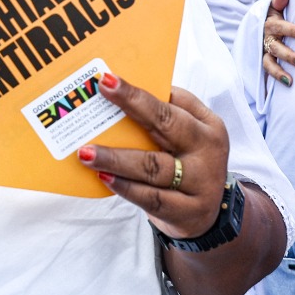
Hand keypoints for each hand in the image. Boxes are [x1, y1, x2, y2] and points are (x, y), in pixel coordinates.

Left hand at [77, 73, 229, 239]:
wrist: (206, 214)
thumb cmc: (188, 163)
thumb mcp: (190, 134)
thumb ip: (168, 112)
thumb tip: (125, 92)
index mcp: (208, 127)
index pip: (169, 105)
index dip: (137, 93)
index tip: (108, 80)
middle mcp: (207, 153)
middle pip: (166, 127)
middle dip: (131, 109)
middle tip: (97, 99)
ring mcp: (199, 185)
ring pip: (153, 168)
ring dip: (116, 159)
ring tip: (87, 153)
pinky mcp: (186, 212)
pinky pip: (150, 198)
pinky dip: (125, 187)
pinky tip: (104, 177)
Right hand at [261, 0, 294, 85]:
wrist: (262, 25)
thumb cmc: (277, 14)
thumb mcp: (276, 6)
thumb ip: (280, 1)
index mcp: (270, 23)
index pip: (279, 27)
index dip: (291, 31)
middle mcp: (265, 38)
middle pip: (274, 47)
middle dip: (288, 56)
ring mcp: (263, 52)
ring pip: (268, 63)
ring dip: (279, 72)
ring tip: (290, 82)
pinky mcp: (264, 63)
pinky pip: (267, 73)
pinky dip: (273, 82)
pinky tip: (283, 90)